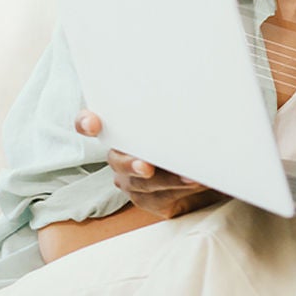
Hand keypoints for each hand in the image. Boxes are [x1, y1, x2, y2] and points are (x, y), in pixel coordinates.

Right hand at [75, 110, 226, 217]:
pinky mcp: (149, 200)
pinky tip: (197, 183)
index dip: (86, 123)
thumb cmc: (189, 136)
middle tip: (147, 167)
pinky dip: (180, 191)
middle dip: (132, 164)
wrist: (209, 166)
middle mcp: (120, 156)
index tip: (93, 123)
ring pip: (141, 184)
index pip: (89, 123)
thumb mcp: (182, 119)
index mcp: (121, 129)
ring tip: (191, 177)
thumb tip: (199, 95)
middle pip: (118, 160)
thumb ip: (177, 111)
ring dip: (168, 180)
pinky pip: (159, 199)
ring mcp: (131, 181)